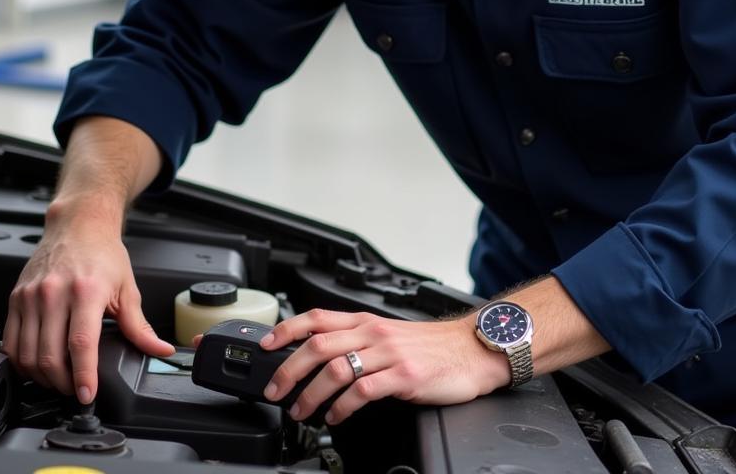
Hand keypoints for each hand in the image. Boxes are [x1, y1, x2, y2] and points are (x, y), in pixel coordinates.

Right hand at [3, 204, 174, 403]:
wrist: (78, 224)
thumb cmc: (103, 253)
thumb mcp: (127, 288)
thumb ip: (139, 326)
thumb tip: (160, 350)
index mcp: (86, 291)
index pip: (80, 345)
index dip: (83, 376)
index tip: (86, 395)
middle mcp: (54, 293)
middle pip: (50, 356)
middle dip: (62, 383)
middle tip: (74, 390)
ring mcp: (31, 296)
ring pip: (27, 354)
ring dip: (41, 377)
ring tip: (57, 380)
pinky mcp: (16, 297)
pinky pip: (11, 342)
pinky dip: (21, 362)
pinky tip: (36, 365)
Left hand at [255, 309, 509, 424]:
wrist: (470, 350)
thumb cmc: (429, 346)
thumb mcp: (386, 335)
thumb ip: (355, 341)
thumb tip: (317, 356)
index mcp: (365, 321)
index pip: (316, 317)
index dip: (286, 329)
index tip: (265, 345)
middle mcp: (372, 333)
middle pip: (318, 344)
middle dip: (288, 368)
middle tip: (274, 391)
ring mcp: (388, 354)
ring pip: (336, 368)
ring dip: (310, 393)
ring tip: (300, 412)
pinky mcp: (404, 377)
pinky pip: (363, 391)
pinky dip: (342, 408)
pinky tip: (334, 418)